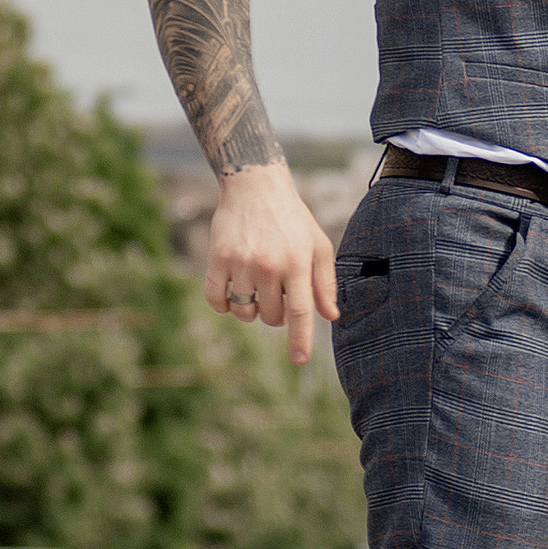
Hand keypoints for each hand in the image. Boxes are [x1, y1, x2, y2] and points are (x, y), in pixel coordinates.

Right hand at [203, 161, 338, 362]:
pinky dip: (223, 305)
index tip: (299, 361)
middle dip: (275, 314)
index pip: (300, 311)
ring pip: (244, 312)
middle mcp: (269, 264)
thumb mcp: (318, 245)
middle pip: (270, 316)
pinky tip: (232, 293)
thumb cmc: (293, 220)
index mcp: (297, 263)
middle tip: (277, 292)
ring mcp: (241, 262)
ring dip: (250, 310)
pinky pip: (216, 300)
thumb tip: (331, 316)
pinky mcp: (218, 258)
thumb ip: (325, 282)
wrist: (256, 187)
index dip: (300, 339)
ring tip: (256, 290)